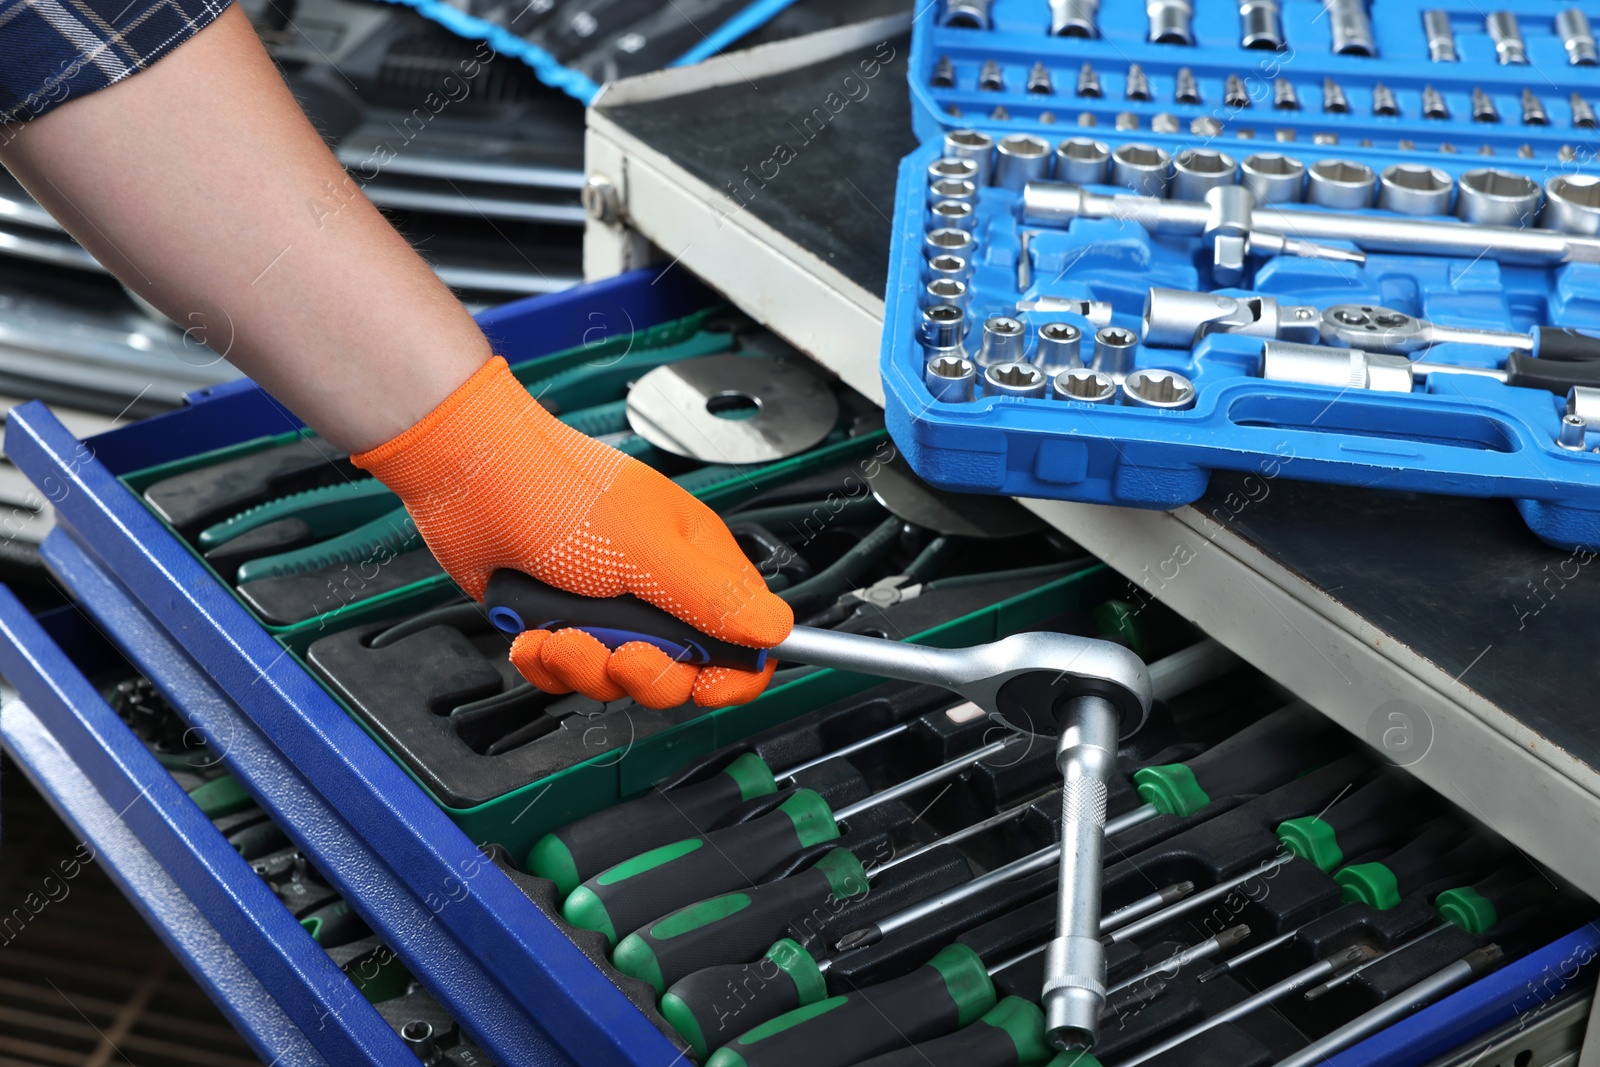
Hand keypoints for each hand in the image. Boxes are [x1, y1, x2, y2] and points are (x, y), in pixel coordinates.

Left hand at [353, 357, 790, 708]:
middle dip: (646, 674)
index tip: (708, 686)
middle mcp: (657, 590)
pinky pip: (566, 675)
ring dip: (584, 666)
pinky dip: (545, 662)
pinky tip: (531, 631)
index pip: (744, 638)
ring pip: (618, 679)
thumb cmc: (561, 491)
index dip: (735, 673)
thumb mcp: (649, 551)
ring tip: (560, 633)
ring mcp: (606, 609)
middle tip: (622, 653)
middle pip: (680, 673)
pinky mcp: (558, 624)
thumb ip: (713, 597)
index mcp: (696, 564)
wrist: (473, 480)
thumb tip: (776, 628)